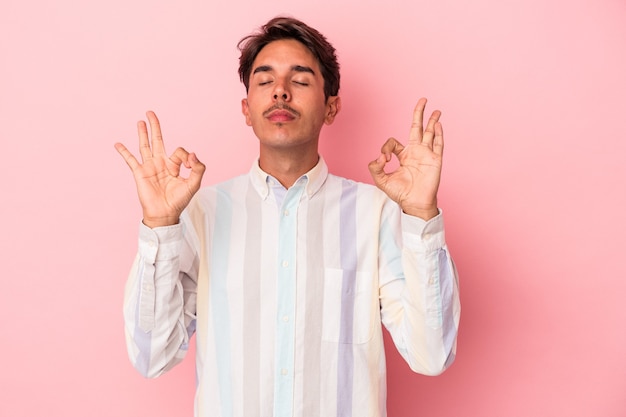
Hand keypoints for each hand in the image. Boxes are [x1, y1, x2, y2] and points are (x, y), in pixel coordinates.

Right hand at [114, 111, 205, 227]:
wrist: (165, 213)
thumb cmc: (179, 200)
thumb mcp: (194, 184)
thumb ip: (198, 168)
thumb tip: (193, 153)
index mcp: (174, 165)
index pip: (180, 151)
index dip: (186, 155)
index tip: (188, 164)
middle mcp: (161, 163)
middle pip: (157, 140)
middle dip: (155, 127)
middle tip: (151, 112)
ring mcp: (149, 167)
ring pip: (144, 146)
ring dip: (142, 133)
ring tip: (140, 121)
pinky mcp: (139, 173)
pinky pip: (130, 160)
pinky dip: (124, 152)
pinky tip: (118, 144)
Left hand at [368, 98, 442, 220]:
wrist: (414, 204)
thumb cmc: (400, 193)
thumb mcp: (381, 180)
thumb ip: (375, 167)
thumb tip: (380, 156)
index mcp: (403, 155)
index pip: (394, 142)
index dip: (386, 147)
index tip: (385, 159)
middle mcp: (416, 152)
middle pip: (418, 128)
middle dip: (419, 114)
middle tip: (423, 100)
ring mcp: (427, 155)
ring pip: (431, 133)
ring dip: (433, 121)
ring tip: (436, 110)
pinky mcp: (435, 160)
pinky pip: (438, 144)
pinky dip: (439, 134)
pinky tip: (438, 124)